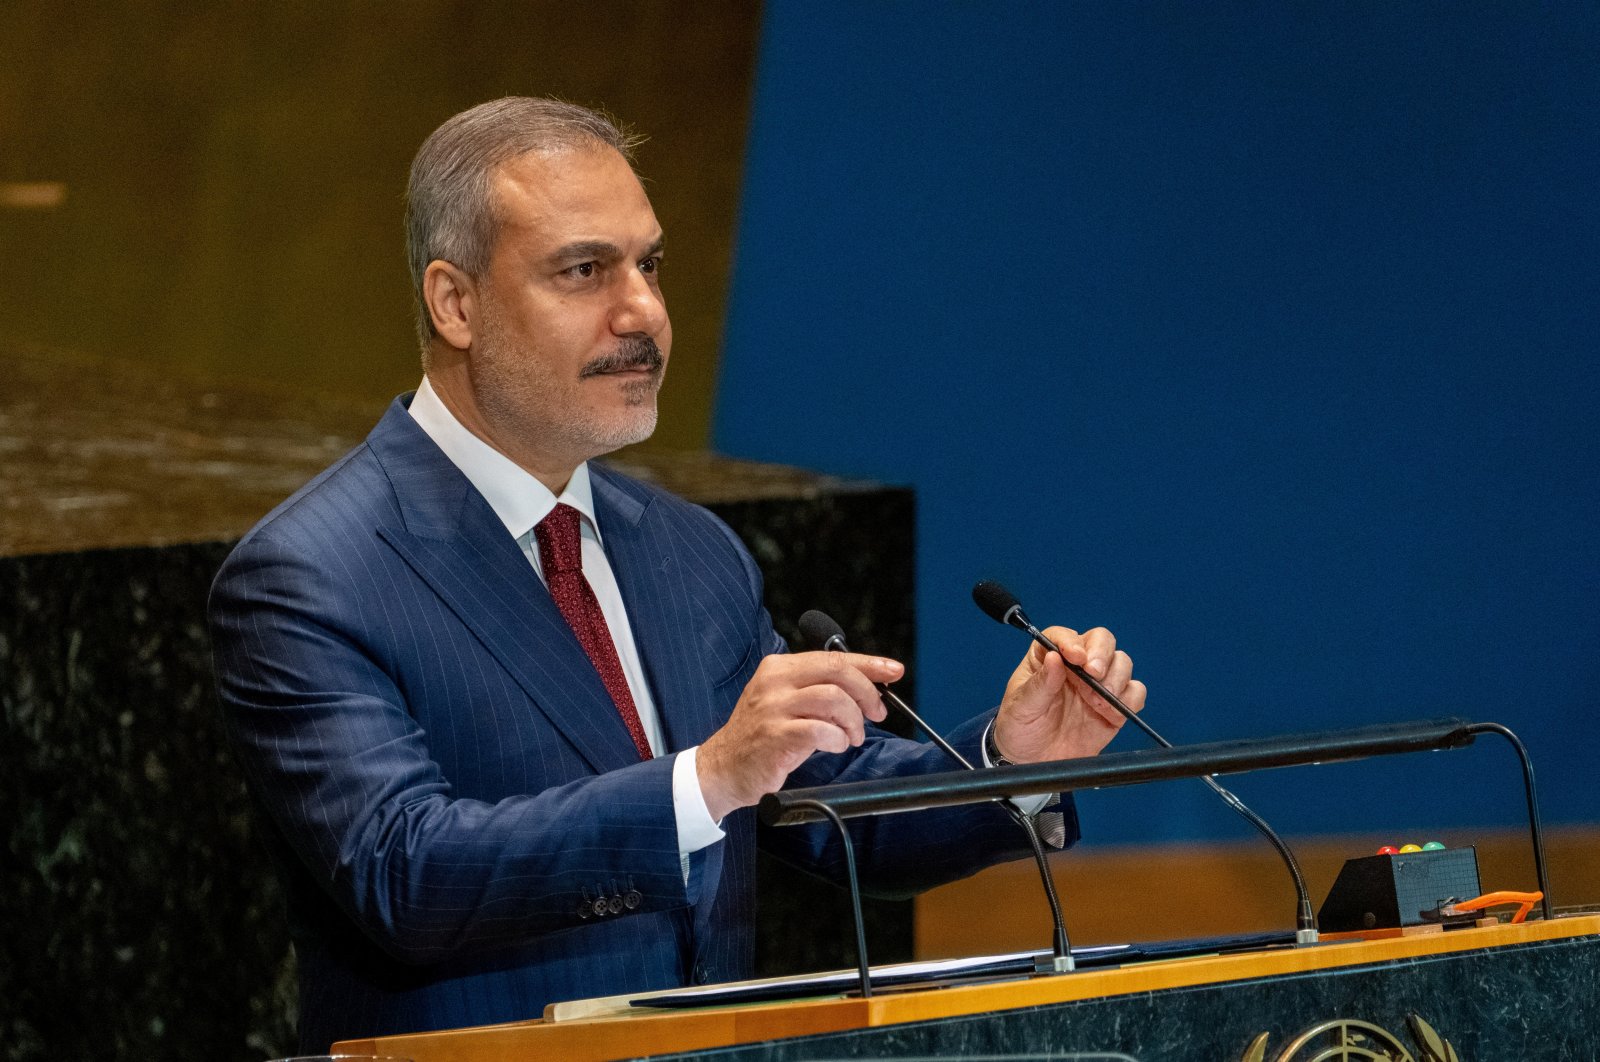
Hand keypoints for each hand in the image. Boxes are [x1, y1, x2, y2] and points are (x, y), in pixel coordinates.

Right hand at [697, 651, 901, 820]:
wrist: (723, 768)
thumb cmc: (761, 736)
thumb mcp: (786, 701)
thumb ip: (819, 689)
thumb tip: (868, 686)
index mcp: (779, 667)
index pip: (834, 657)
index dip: (870, 663)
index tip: (894, 670)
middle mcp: (775, 681)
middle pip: (838, 672)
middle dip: (867, 693)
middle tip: (876, 713)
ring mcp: (773, 708)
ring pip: (834, 699)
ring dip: (854, 721)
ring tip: (851, 736)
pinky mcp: (775, 736)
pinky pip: (821, 731)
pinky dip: (838, 739)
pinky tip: (835, 745)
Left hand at [992, 626, 1145, 763]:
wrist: (1033, 761)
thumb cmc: (1020, 729)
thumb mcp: (1021, 708)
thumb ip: (1039, 684)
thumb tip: (1054, 657)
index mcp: (1046, 658)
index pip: (1063, 636)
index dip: (1071, 641)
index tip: (1075, 657)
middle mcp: (1076, 666)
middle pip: (1101, 640)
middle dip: (1102, 654)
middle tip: (1095, 674)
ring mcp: (1097, 684)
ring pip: (1122, 662)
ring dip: (1115, 679)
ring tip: (1098, 702)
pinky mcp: (1114, 706)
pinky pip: (1135, 692)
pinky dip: (1130, 699)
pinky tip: (1111, 713)